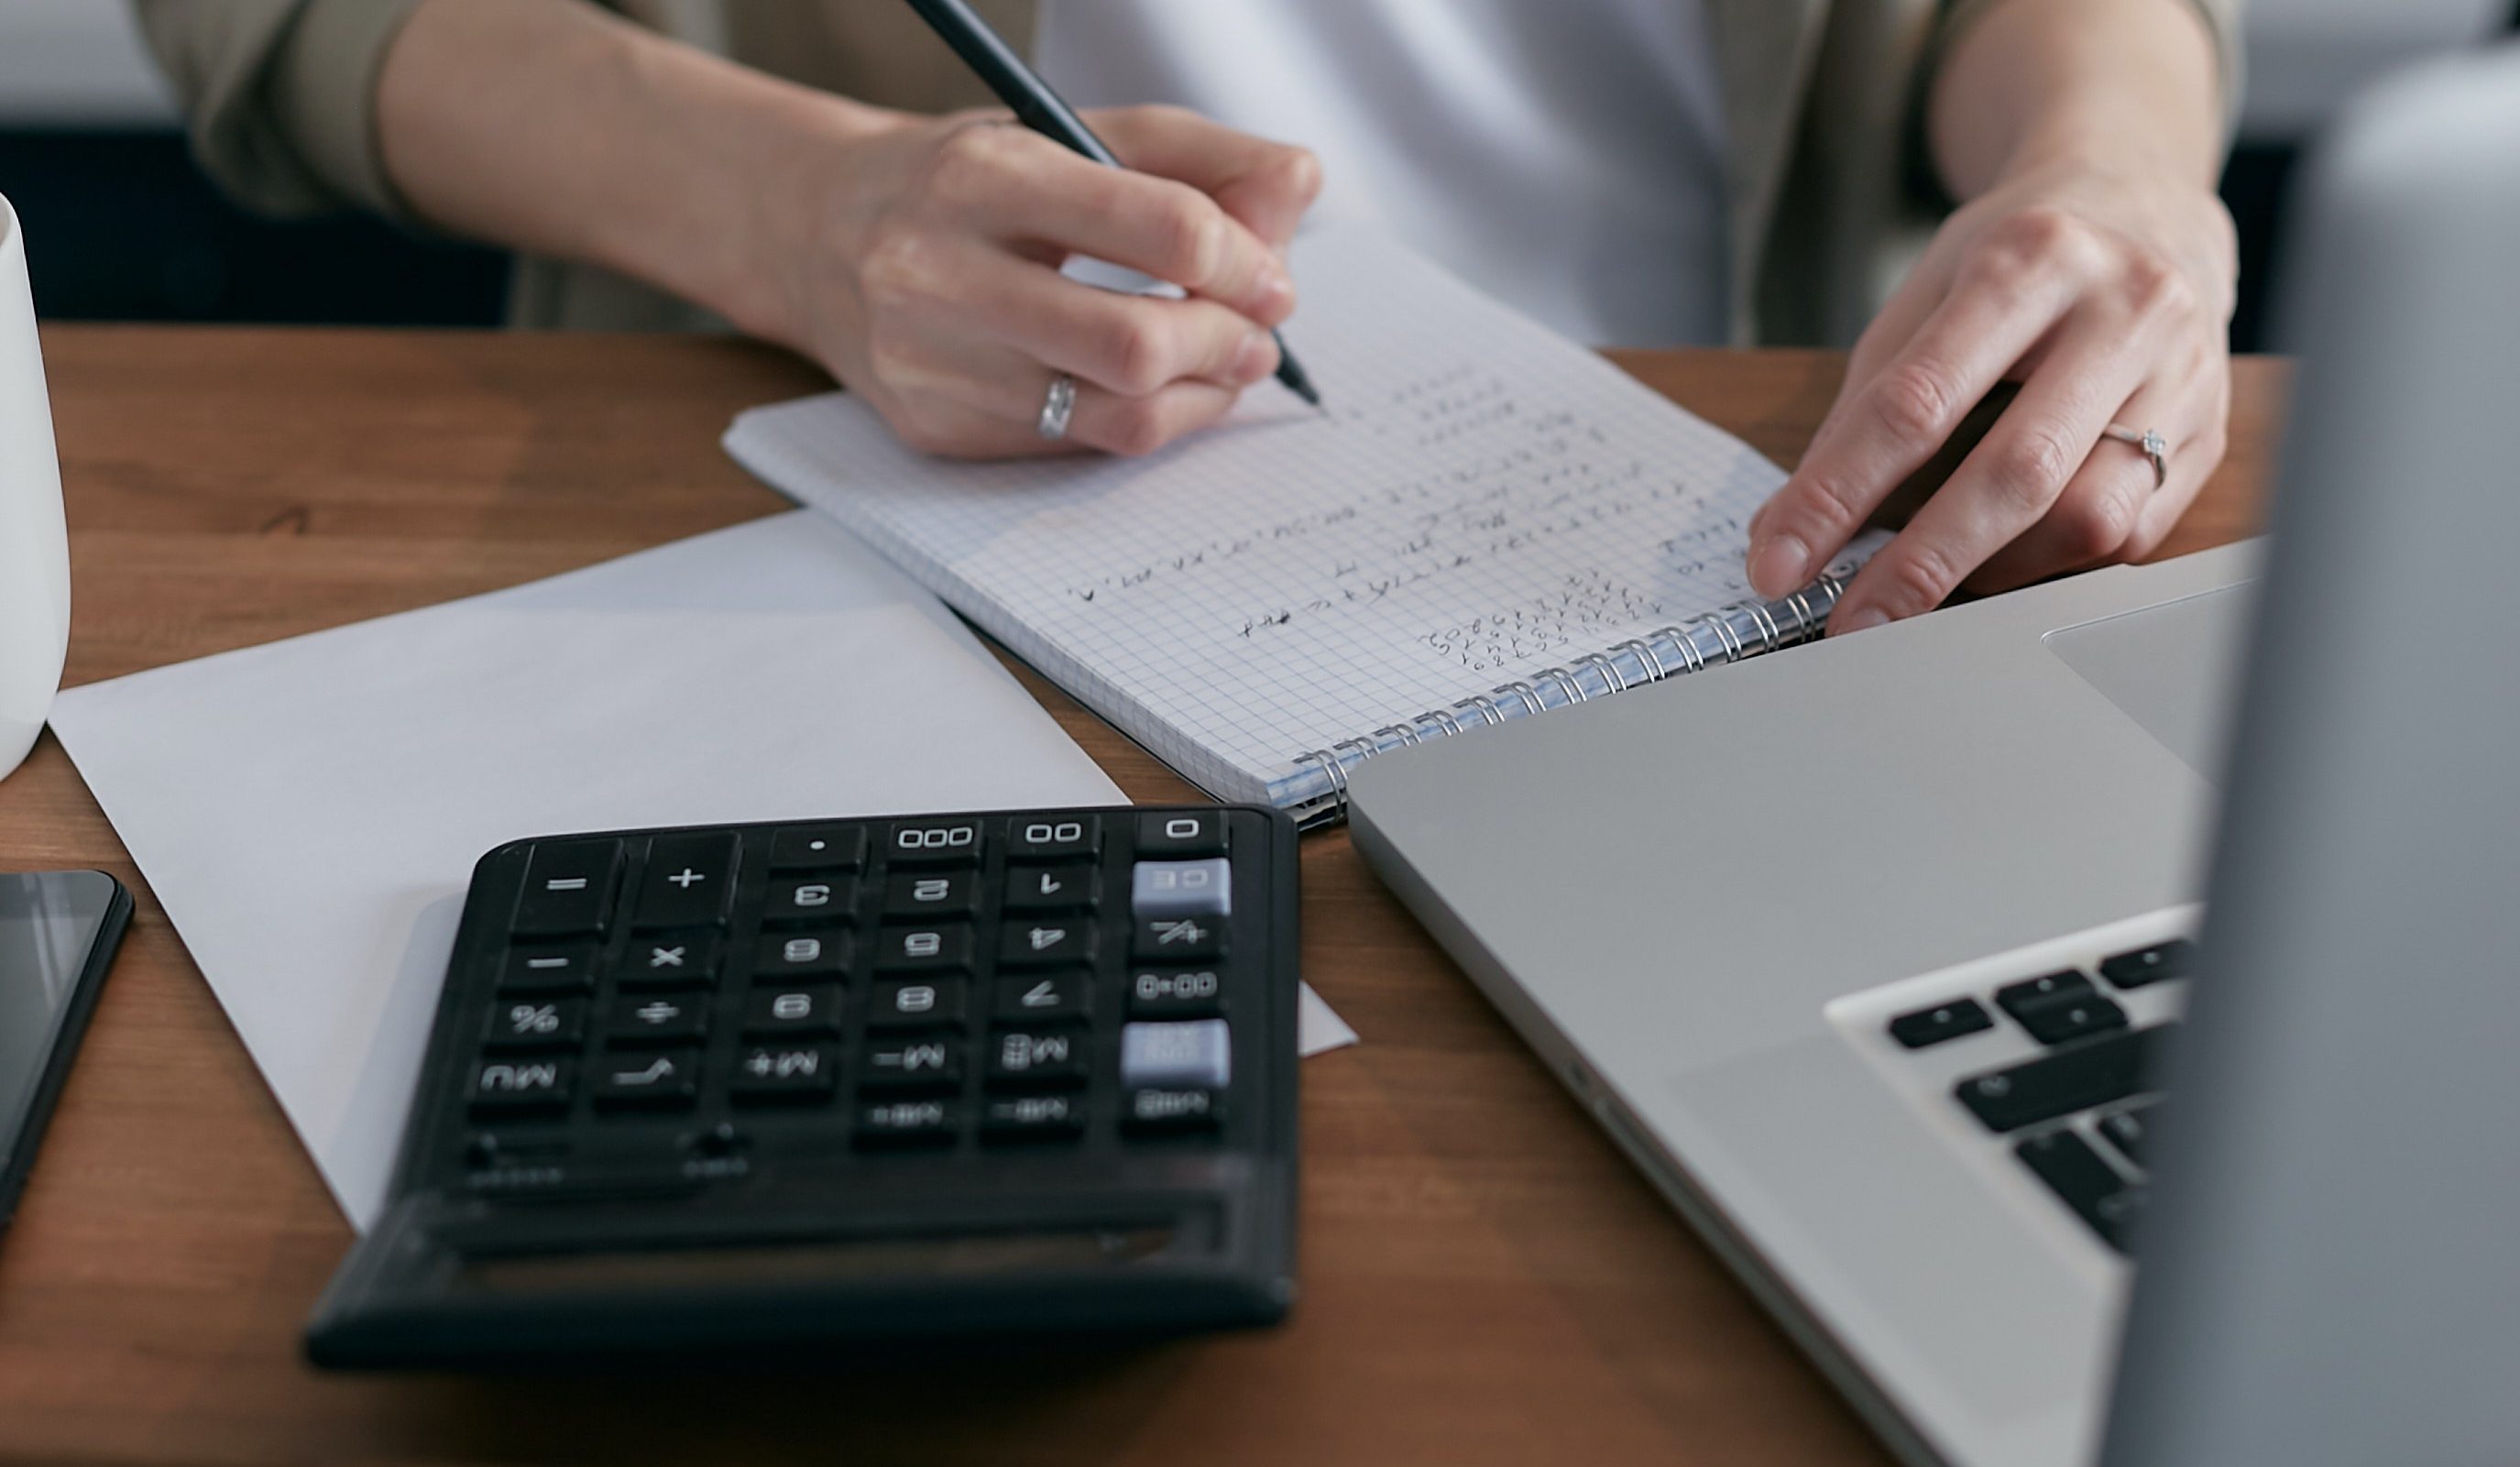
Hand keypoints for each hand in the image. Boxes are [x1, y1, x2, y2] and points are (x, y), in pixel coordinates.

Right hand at [773, 105, 1320, 458]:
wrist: (818, 234)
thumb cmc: (970, 181)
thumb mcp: (1073, 132)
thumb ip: (1200, 158)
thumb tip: (1297, 194)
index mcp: (983, 176)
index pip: (1162, 226)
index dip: (1243, 260)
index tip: (1270, 276)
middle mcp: (938, 271)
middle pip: (1137, 343)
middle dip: (1225, 342)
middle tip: (1256, 334)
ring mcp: (928, 363)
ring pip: (1116, 415)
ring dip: (1200, 396)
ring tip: (1222, 363)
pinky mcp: (932, 429)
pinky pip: (1075, 446)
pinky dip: (1141, 420)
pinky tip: (1153, 388)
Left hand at [1744, 158, 2237, 631]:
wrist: (2145, 206)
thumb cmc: (2020, 259)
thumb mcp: (1926, 292)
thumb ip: (1862, 405)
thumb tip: (1790, 528)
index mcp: (2030, 259)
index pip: (1917, 402)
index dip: (1838, 493)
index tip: (1779, 563)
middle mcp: (2125, 309)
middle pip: (2016, 471)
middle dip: (1920, 564)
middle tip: (1852, 622)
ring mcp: (2184, 374)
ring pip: (2088, 517)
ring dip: (1992, 570)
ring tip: (1932, 581)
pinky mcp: (2212, 433)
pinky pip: (2128, 534)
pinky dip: (2050, 562)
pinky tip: (2005, 554)